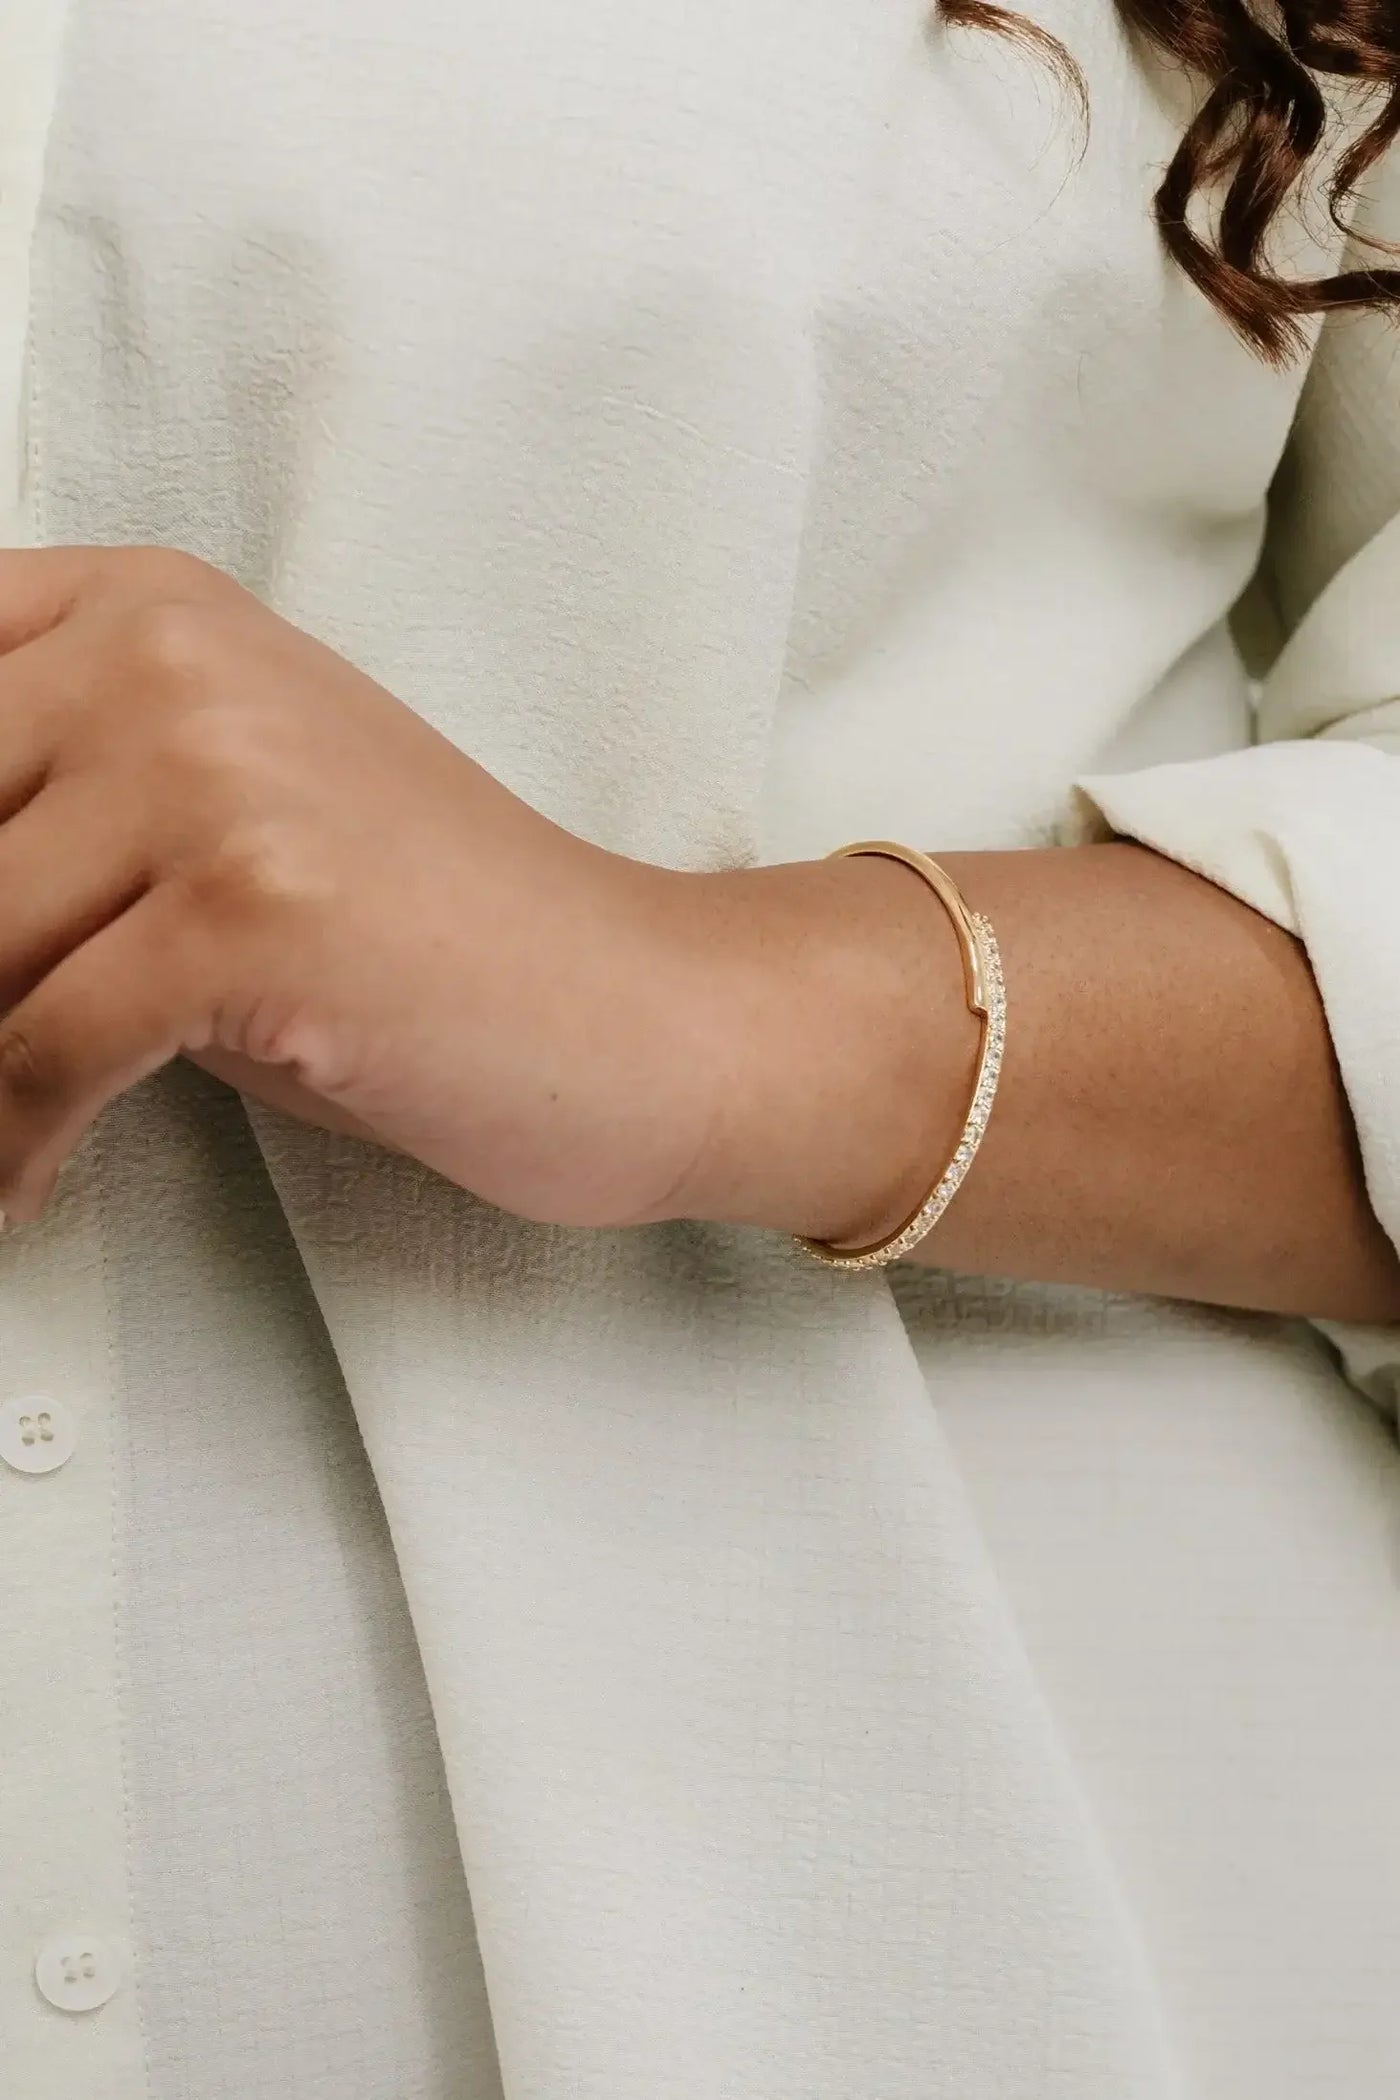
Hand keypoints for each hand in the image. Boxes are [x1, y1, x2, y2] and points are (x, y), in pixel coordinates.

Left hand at [0, 546, 730, 1227]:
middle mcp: (173, 660)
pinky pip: (39, 1048)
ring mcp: (217, 773)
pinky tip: (26, 1184)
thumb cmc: (432, 939)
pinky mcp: (253, 906)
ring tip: (1, 1128)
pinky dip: (14, 1143)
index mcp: (153, 609)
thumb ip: (57, 814)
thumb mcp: (220, 818)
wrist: (630, 1012)